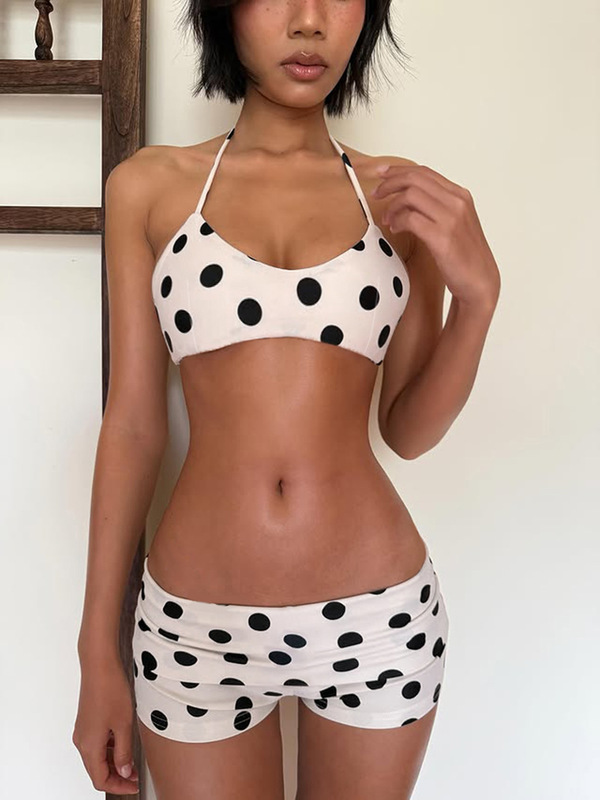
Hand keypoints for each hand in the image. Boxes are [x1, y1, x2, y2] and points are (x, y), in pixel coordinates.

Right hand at [72, 660, 139, 793]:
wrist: (99, 665)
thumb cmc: (110, 690)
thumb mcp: (123, 724)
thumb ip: (124, 752)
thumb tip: (125, 771)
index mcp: (89, 746)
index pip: (101, 780)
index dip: (119, 786)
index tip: (134, 785)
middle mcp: (82, 741)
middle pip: (97, 770)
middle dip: (117, 776)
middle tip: (135, 776)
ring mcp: (82, 731)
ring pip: (96, 757)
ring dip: (113, 762)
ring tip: (132, 760)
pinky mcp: (86, 722)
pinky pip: (96, 744)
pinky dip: (109, 749)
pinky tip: (123, 742)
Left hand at [372, 162, 500, 308]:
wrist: (479, 280)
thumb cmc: (464, 255)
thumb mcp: (455, 222)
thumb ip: (438, 207)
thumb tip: (408, 198)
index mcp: (460, 196)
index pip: (425, 172)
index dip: (399, 171)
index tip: (382, 174)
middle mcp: (457, 202)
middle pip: (415, 179)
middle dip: (390, 183)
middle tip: (376, 193)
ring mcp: (450, 218)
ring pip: (410, 195)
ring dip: (392, 205)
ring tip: (387, 219)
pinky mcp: (442, 237)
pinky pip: (410, 219)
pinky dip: (397, 221)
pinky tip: (394, 229)